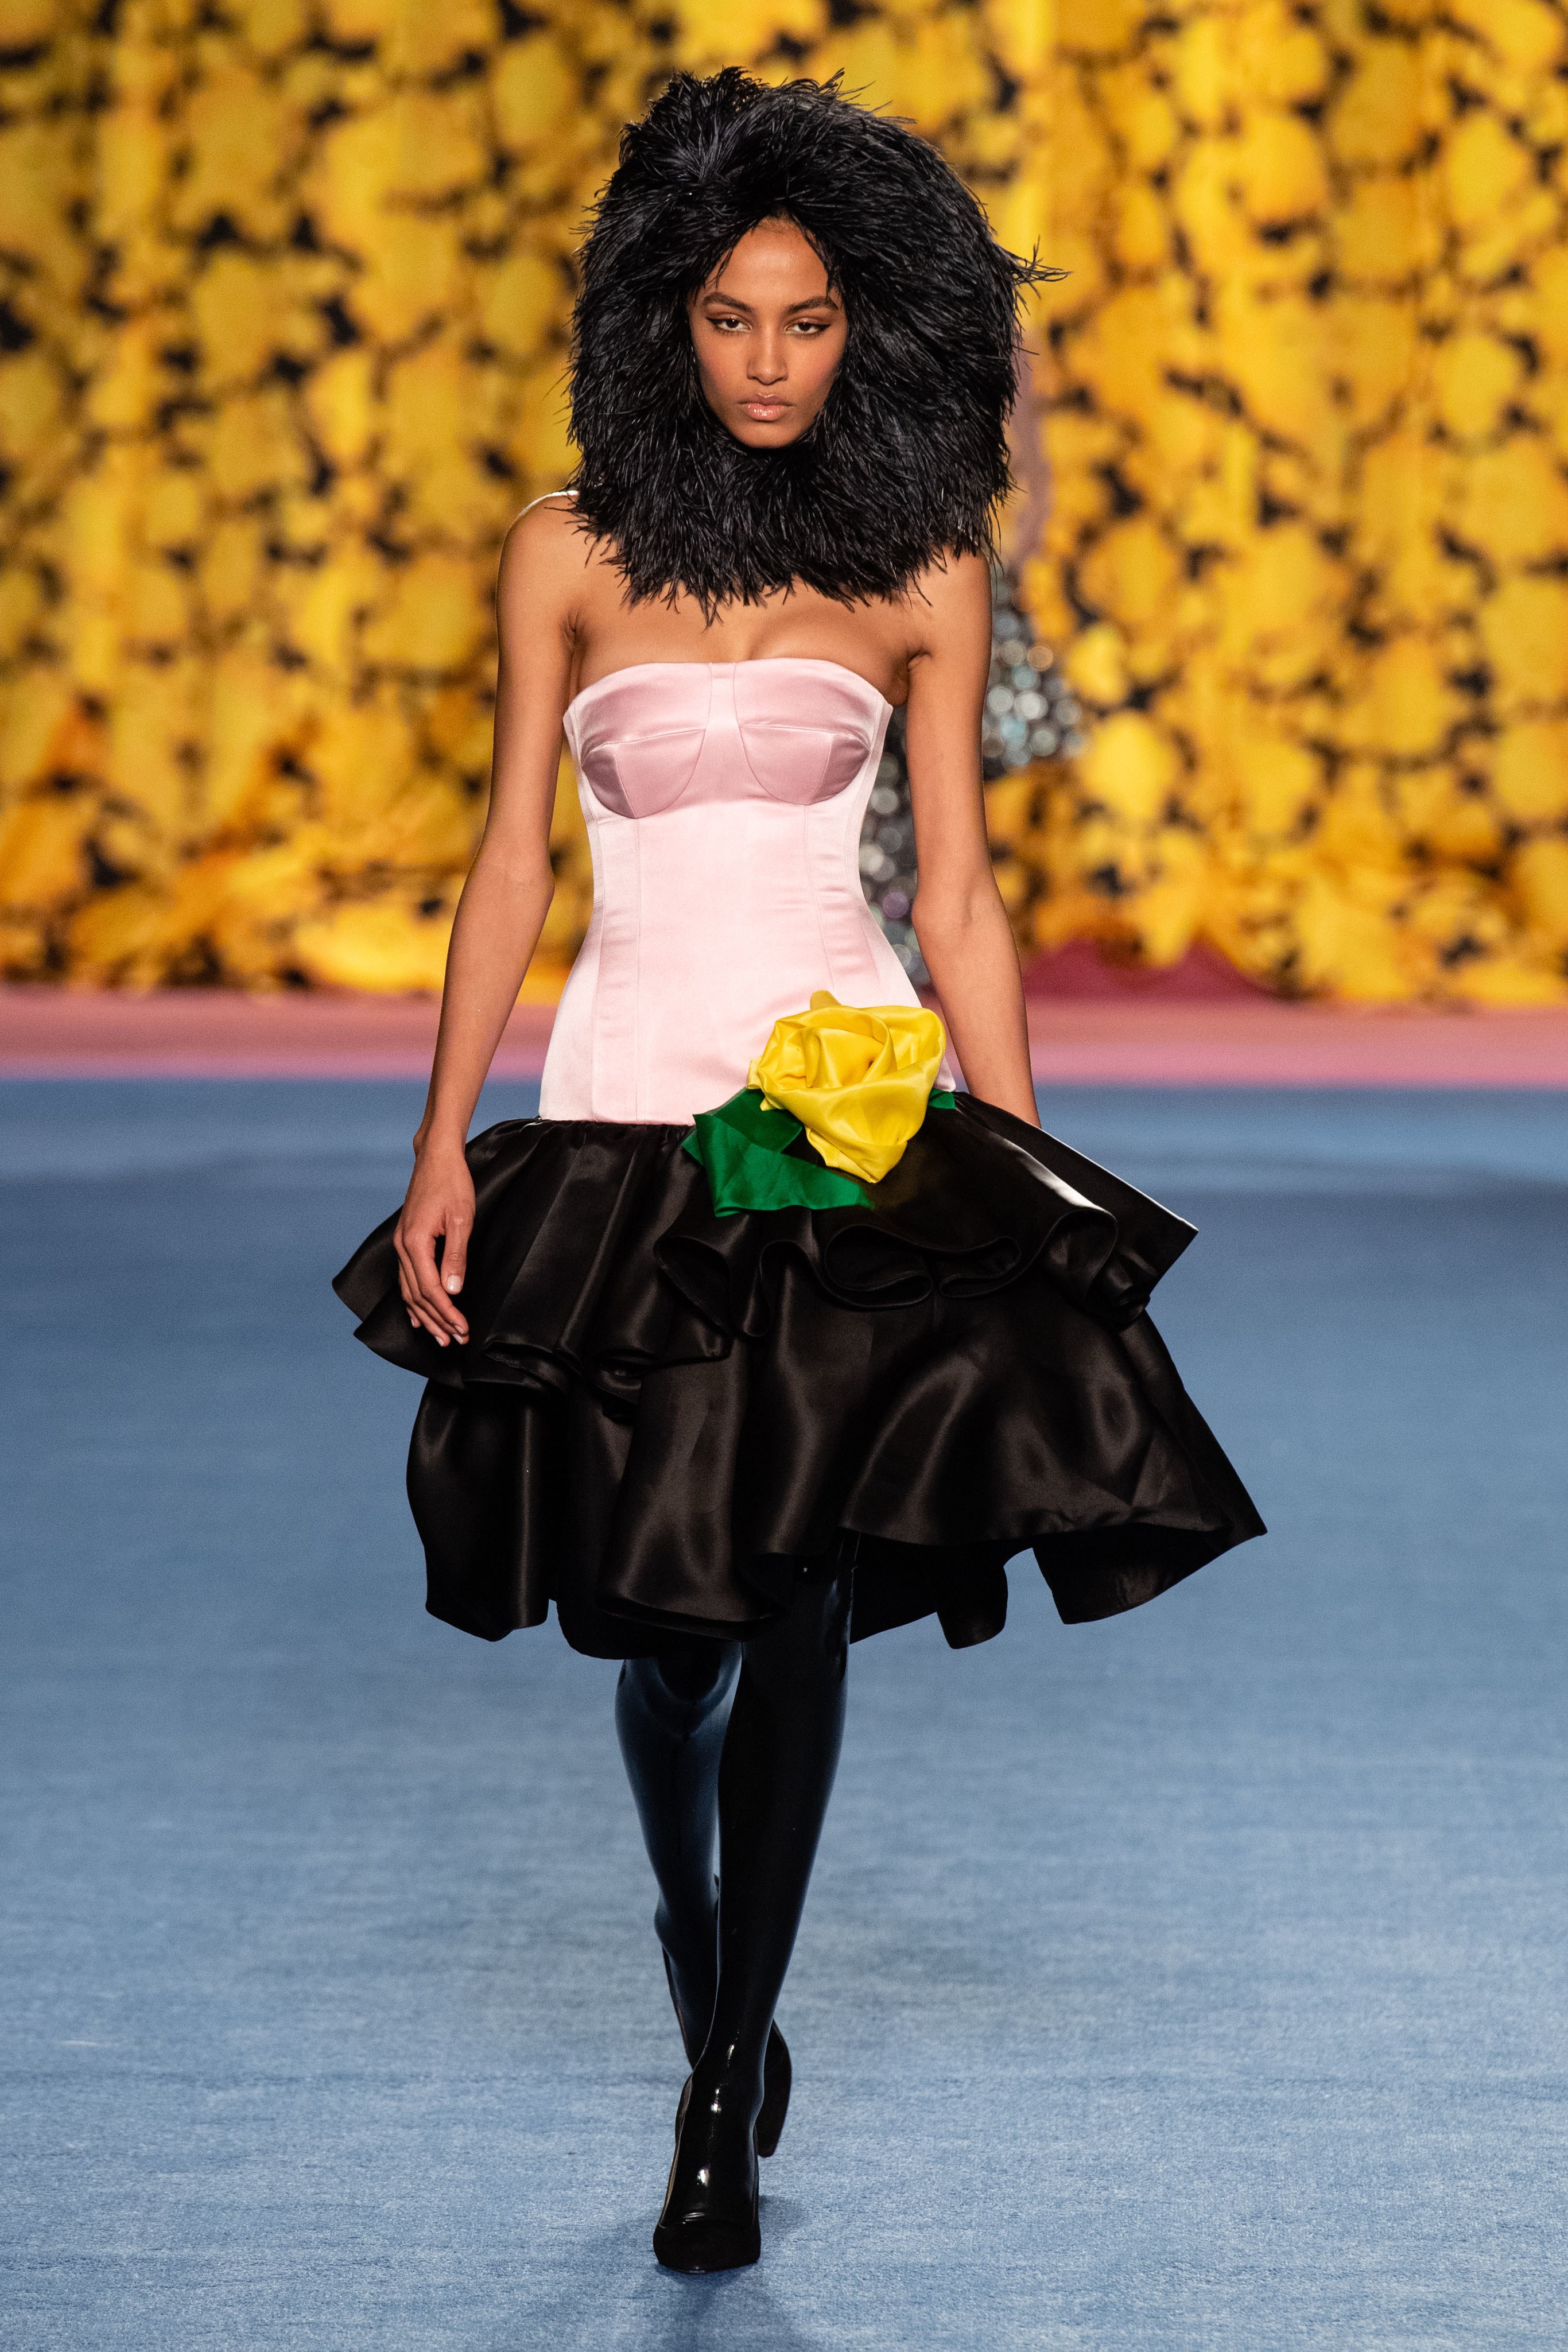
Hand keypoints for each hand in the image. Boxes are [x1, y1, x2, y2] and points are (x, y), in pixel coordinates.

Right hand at [394, 1144, 474, 1346]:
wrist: (435, 1159)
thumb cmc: (452, 1184)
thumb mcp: (462, 1218)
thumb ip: (456, 1256)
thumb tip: (453, 1290)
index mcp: (415, 1243)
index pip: (430, 1290)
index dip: (446, 1313)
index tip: (462, 1329)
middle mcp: (403, 1247)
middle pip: (417, 1296)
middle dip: (437, 1322)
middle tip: (454, 1341)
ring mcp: (401, 1245)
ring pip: (409, 1291)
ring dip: (425, 1316)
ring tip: (440, 1337)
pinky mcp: (406, 1242)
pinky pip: (405, 1279)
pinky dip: (412, 1301)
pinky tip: (417, 1316)